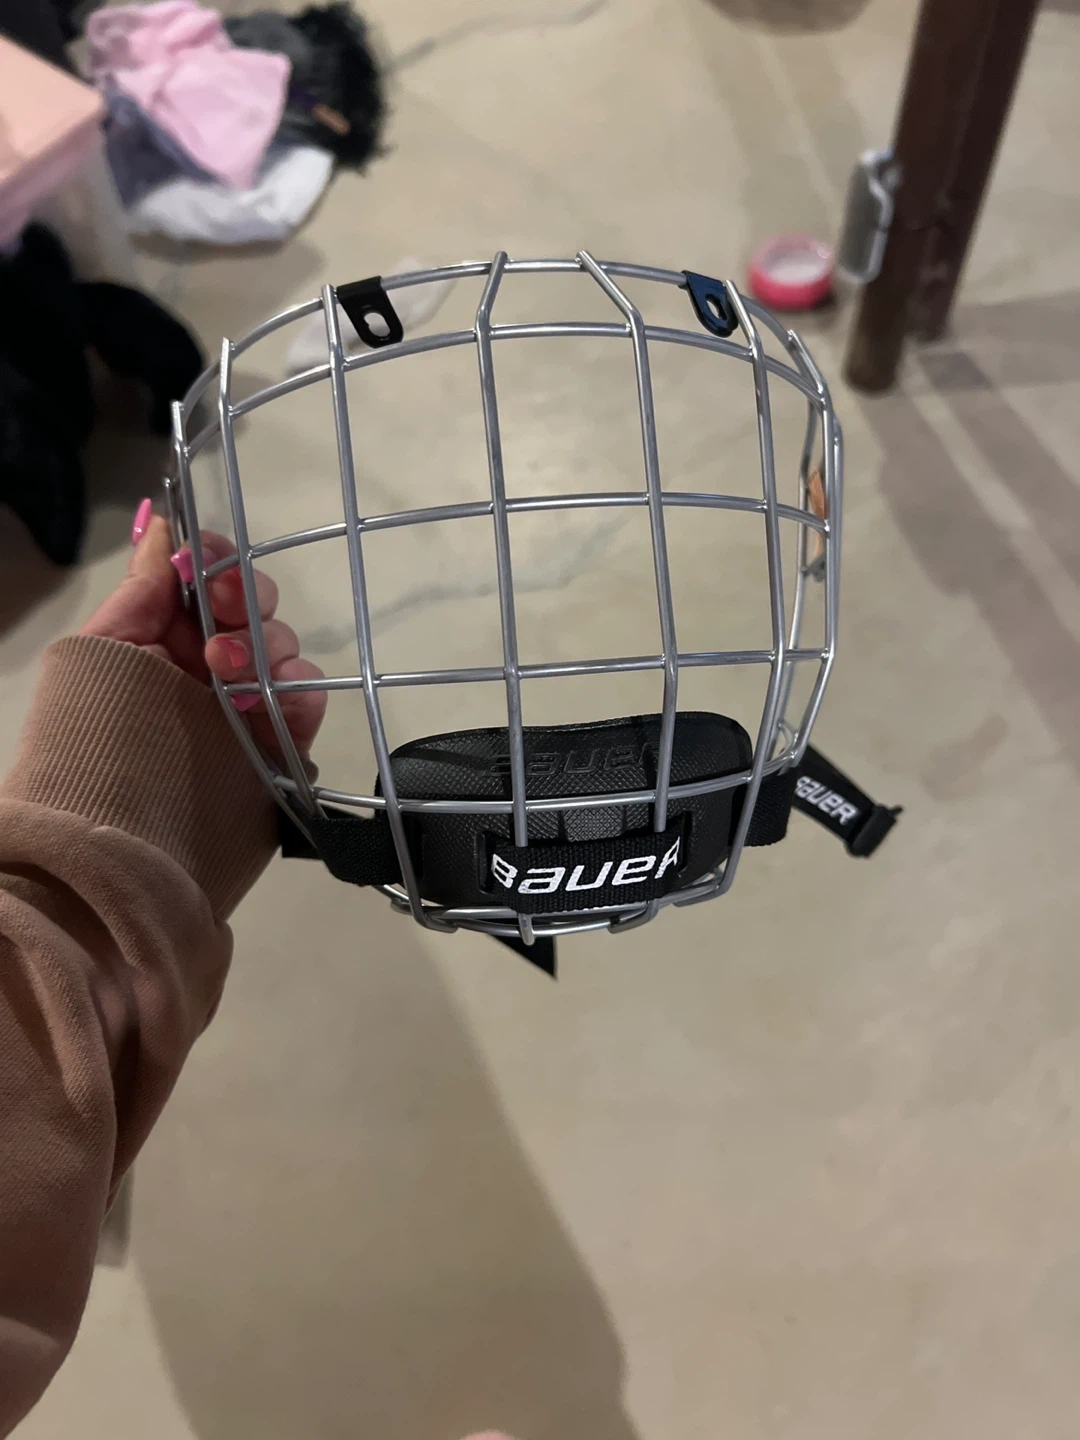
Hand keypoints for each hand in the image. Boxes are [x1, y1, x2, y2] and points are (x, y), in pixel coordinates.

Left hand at [81, 500, 326, 757]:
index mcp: (168, 636)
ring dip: (261, 646)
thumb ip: (141, 590)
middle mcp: (212, 663)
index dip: (217, 561)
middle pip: (254, 604)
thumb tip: (162, 527)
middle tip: (221, 610)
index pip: (208, 579)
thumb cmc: (97, 739)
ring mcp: (250, 702)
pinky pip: (309, 698)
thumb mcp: (102, 652)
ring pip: (284, 646)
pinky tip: (265, 699)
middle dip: (244, 597)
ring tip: (223, 672)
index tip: (207, 566)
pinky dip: (297, 689)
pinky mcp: (282, 741)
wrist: (121, 836)